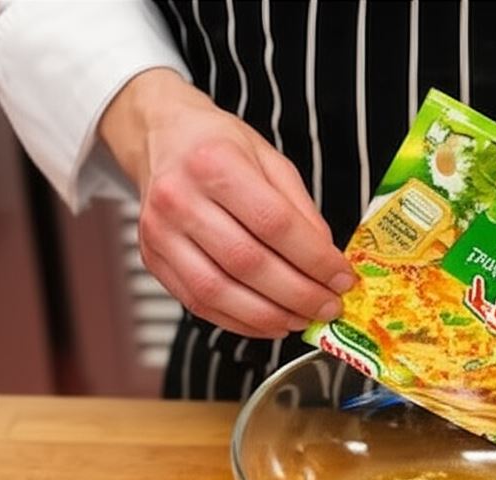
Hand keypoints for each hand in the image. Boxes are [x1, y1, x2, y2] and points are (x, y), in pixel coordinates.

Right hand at [100, 68, 355, 337]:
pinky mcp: (153, 260)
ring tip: (302, 319)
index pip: (274, 223)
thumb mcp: (272, 161)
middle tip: (329, 307)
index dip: (314, 259)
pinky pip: (198, 303)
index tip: (343, 278)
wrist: (163, 139)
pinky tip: (269, 322)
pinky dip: (239, 322)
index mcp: (215, 163)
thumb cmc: (220, 147)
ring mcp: (160, 233)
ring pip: (219, 291)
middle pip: (247, 263)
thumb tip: (326, 262)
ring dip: (270, 315)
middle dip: (298, 295)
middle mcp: (179, 198)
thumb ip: (301, 211)